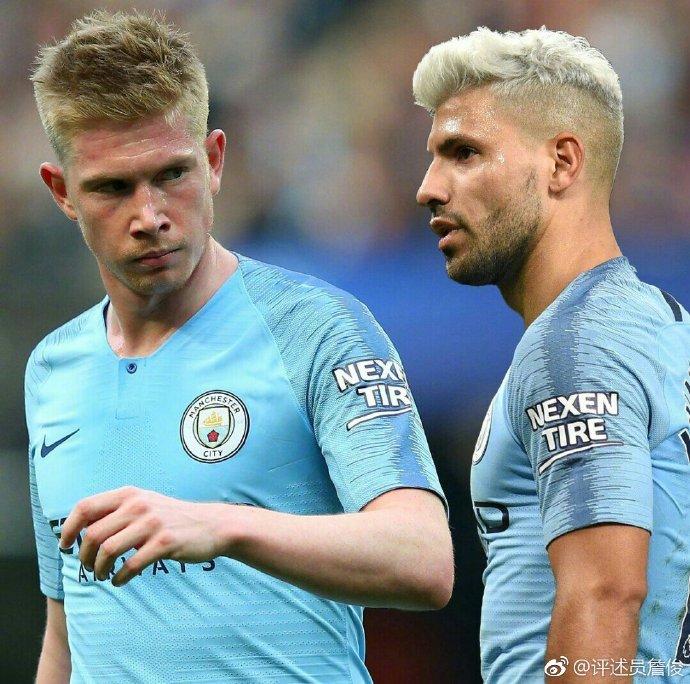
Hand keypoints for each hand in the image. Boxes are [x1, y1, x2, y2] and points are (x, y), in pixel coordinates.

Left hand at [59, 486, 225, 585]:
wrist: (212, 525)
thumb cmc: (173, 518)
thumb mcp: (145, 504)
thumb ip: (118, 511)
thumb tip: (81, 529)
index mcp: (130, 494)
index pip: (85, 507)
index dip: (68, 528)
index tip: (65, 545)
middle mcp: (139, 505)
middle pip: (93, 534)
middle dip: (85, 557)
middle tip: (90, 568)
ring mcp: (152, 523)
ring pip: (107, 550)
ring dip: (99, 569)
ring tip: (104, 575)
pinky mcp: (165, 543)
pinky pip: (130, 565)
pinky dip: (119, 578)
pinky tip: (120, 581)